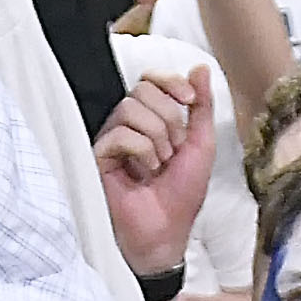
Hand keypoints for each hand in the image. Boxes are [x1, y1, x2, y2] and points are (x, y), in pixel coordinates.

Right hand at [93, 66, 218, 277]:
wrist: (166, 232)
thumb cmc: (180, 195)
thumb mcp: (200, 144)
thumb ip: (201, 106)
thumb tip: (200, 68)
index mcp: (151, 119)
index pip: (152, 80)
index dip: (170, 82)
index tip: (189, 100)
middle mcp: (128, 125)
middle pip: (142, 89)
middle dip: (169, 117)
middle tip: (174, 149)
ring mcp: (111, 140)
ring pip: (130, 108)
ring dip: (156, 136)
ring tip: (160, 163)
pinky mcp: (98, 156)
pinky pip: (119, 133)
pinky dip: (141, 150)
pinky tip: (144, 172)